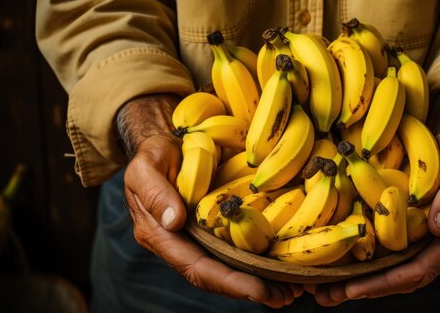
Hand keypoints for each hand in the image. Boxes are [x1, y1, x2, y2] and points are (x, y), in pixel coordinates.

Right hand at [118, 94, 301, 308]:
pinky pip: (238, 247)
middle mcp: (183, 243)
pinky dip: (261, 259)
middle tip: (285, 297)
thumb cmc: (154, 154)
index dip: (227, 281)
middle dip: (251, 289)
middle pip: (218, 276)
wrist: (164, 143)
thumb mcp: (146, 166)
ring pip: (231, 266)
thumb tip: (174, 221)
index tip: (257, 290)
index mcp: (161, 236)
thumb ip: (155, 192)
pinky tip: (284, 265)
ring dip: (262, 280)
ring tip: (293, 289)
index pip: (196, 268)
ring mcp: (201, 236)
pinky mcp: (216, 226)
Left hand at [312, 84, 439, 305]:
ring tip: (320, 287)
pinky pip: (376, 244)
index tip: (355, 288)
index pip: (417, 270)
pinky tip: (330, 257)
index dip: (386, 282)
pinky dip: (354, 254)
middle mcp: (428, 243)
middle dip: (362, 288)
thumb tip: (439, 227)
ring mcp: (411, 235)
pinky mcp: (396, 222)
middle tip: (327, 295)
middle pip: (394, 276)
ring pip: (382, 265)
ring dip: (352, 277)